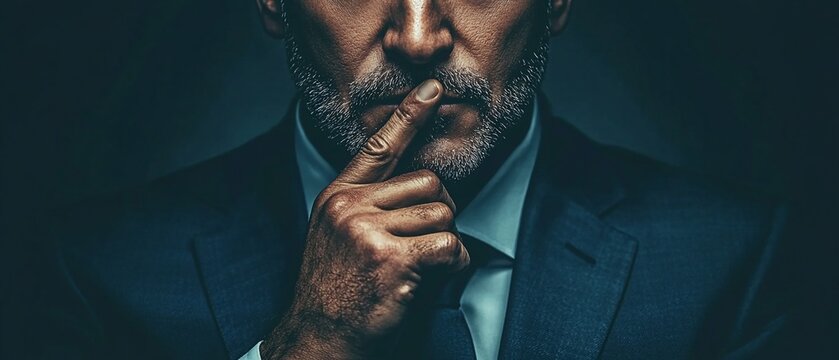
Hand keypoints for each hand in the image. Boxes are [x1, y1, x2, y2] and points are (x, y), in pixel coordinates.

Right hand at [261, 80, 469, 359]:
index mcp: (338, 196)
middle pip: (430, 183)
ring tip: (419, 266)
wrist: (319, 335)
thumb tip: (427, 187)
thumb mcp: (339, 234)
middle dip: (439, 212)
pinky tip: (431, 278)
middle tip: (421, 243)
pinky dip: (453, 264)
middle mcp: (350, 207)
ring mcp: (368, 231)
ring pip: (442, 215)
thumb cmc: (337, 288)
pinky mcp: (390, 259)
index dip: (409, 116)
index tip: (432, 89)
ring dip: (444, 242)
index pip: (378, 146)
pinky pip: (449, 246)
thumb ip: (371, 204)